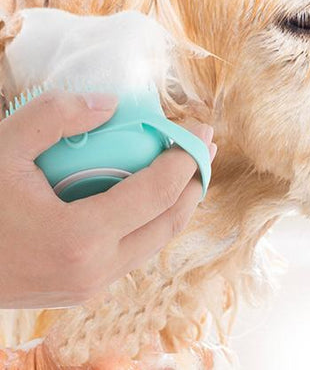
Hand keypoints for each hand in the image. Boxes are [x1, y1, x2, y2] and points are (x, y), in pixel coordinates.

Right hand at [0, 89, 216, 308]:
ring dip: (179, 203)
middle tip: (205, 148)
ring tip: (189, 169)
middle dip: (195, 181)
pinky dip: (154, 220)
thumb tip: (112, 105)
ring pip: (156, 241)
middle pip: (169, 222)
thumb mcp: (2, 149)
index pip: (157, 194)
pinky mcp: (84, 289)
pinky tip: (153, 196)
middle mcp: (94, 271)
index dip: (186, 159)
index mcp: (79, 237)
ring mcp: (91, 286)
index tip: (201, 132)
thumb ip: (54, 117)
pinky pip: (136, 250)